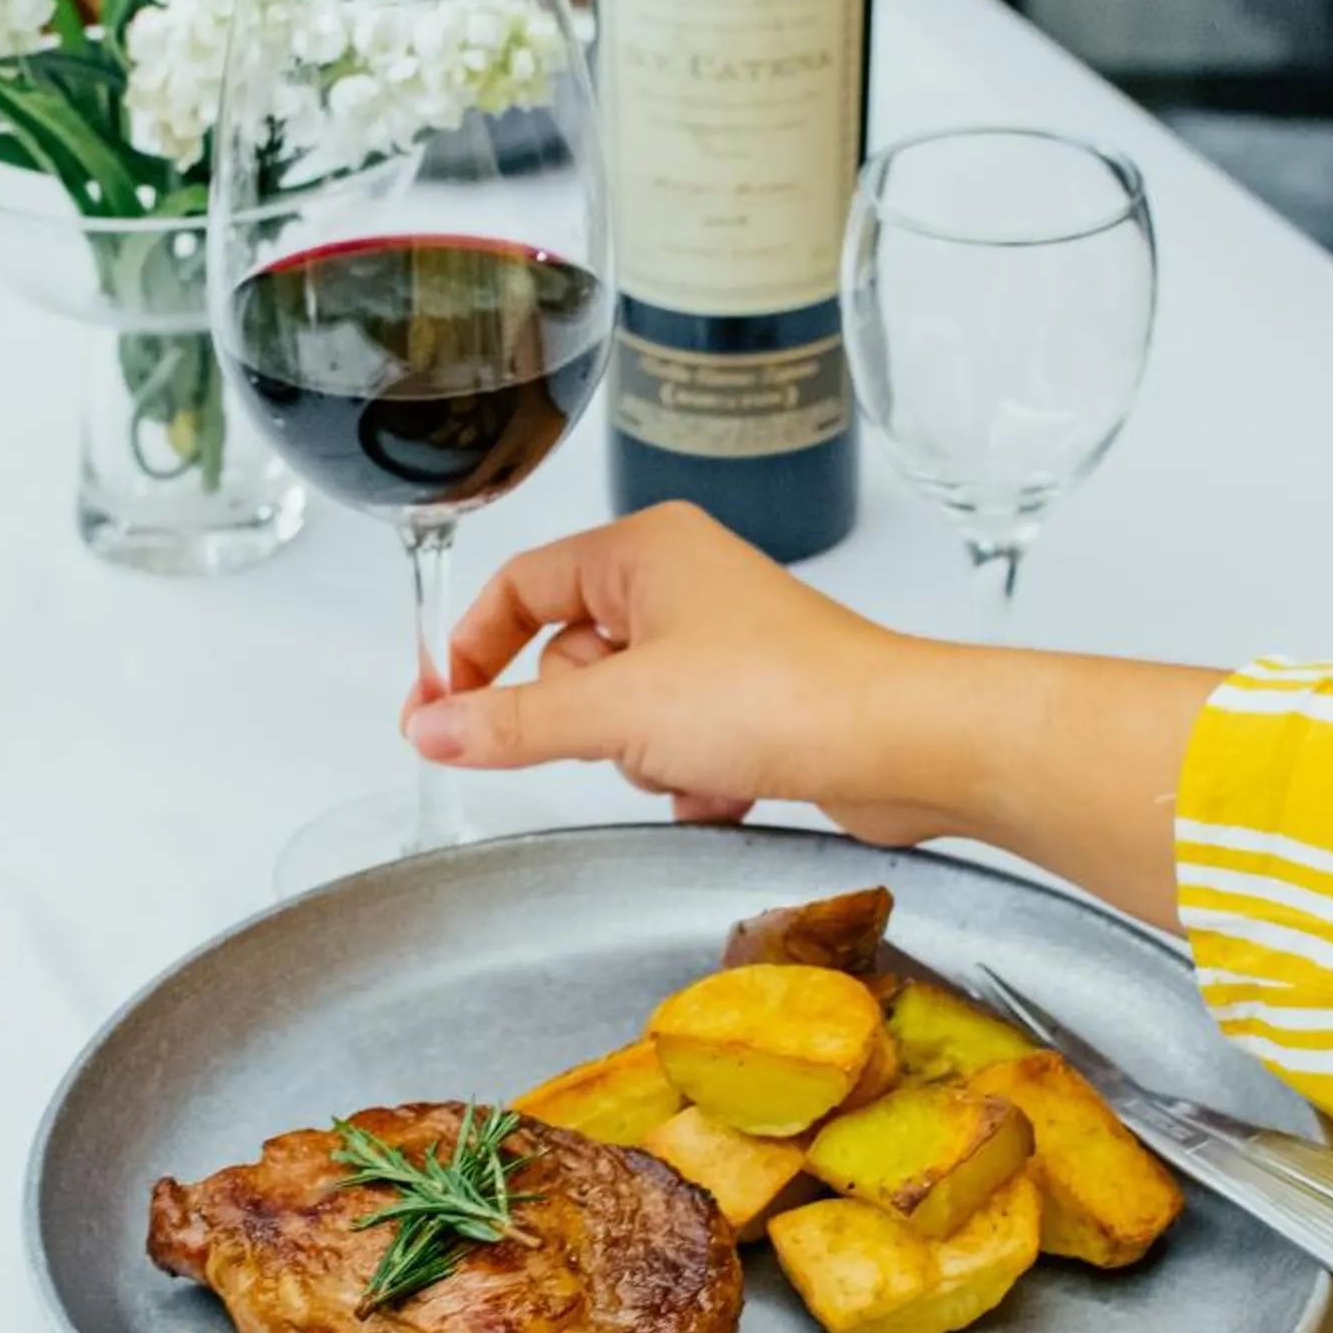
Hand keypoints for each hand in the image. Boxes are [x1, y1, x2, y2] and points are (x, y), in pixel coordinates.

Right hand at [401, 504, 964, 844]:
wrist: (902, 746)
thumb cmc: (782, 695)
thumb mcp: (617, 712)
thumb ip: (512, 724)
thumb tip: (430, 729)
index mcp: (643, 549)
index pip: (519, 587)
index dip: (470, 652)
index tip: (438, 715)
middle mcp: (681, 583)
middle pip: (569, 662)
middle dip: (592, 722)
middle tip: (629, 737)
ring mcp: (718, 642)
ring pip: (621, 716)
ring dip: (646, 758)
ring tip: (699, 760)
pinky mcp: (751, 699)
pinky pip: (675, 745)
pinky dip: (692, 777)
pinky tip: (734, 783)